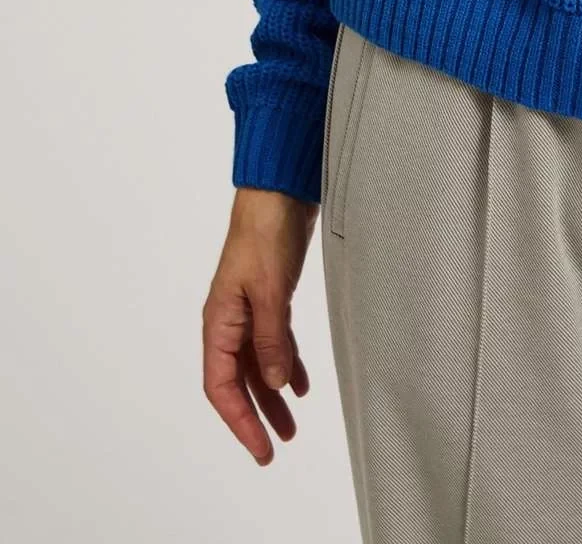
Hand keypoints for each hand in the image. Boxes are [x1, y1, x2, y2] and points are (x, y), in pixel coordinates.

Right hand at [202, 187, 319, 463]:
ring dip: (272, 396)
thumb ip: (271, 339)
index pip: (221, 386)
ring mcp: (248, 310)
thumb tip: (273, 385)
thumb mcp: (270, 291)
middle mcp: (228, 321)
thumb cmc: (265, 233)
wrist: (278, 193)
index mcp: (218, 322)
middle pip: (238, 382)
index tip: (260, 447)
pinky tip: (301, 385)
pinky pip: (273, 343)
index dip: (239, 421)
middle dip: (255, 417)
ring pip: (257, 366)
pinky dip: (286, 365)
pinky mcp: (269, 298)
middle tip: (274, 449)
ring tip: (292, 427)